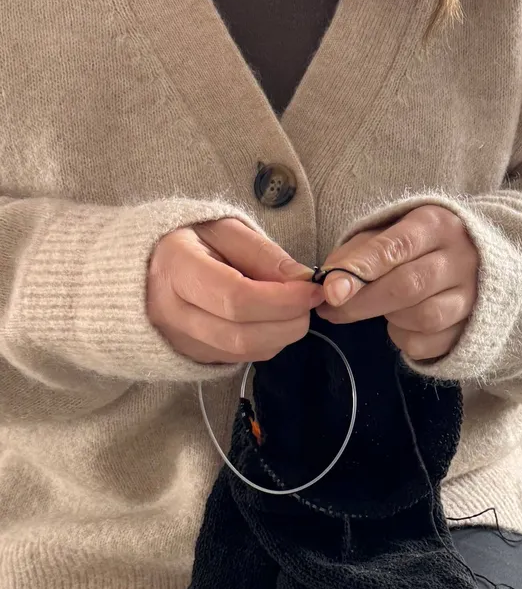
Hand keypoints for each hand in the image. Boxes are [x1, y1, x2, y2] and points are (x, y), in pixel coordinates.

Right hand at [147, 217, 323, 363]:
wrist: (143, 265)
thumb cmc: (187, 240)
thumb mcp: (223, 229)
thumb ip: (262, 252)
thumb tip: (302, 279)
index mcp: (175, 268)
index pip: (236, 298)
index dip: (282, 300)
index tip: (311, 290)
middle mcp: (169, 311)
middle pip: (241, 335)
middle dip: (288, 323)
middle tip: (310, 304)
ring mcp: (176, 339)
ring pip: (241, 353)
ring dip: (281, 336)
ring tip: (294, 310)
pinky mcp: (188, 355)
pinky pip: (236, 359)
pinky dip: (265, 344)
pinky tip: (272, 322)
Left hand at [317, 206, 478, 360]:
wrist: (471, 263)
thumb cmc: (417, 246)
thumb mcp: (388, 233)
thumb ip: (357, 253)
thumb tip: (328, 281)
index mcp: (436, 224)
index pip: (395, 247)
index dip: (360, 270)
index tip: (330, 290)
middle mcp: (462, 258)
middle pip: (408, 286)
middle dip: (363, 302)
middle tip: (333, 310)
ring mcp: (472, 295)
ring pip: (423, 317)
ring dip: (389, 319)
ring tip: (378, 310)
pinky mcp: (472, 327)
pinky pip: (430, 342)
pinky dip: (404, 339)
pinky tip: (400, 324)